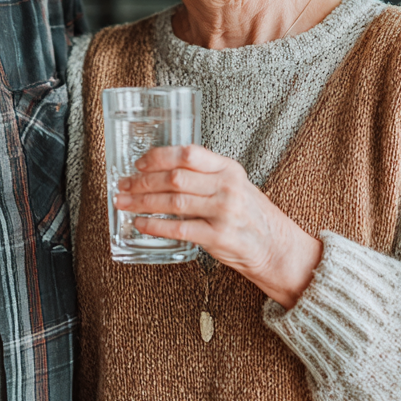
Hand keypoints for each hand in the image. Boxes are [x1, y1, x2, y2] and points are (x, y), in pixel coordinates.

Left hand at [113, 145, 321, 308]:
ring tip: (123, 203)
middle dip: (142, 181)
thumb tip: (161, 169)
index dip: (159, 156)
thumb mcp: (234, 184)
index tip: (139, 162)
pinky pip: (179, 229)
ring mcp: (224, 212)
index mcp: (228, 169)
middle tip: (123, 185)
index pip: (189, 153)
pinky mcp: (218, 237)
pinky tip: (140, 224)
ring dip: (142, 202)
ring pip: (173, 202)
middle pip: (175, 178)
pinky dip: (155, 225)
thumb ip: (205, 174)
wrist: (276, 247)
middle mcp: (227, 187)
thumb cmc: (250, 214)